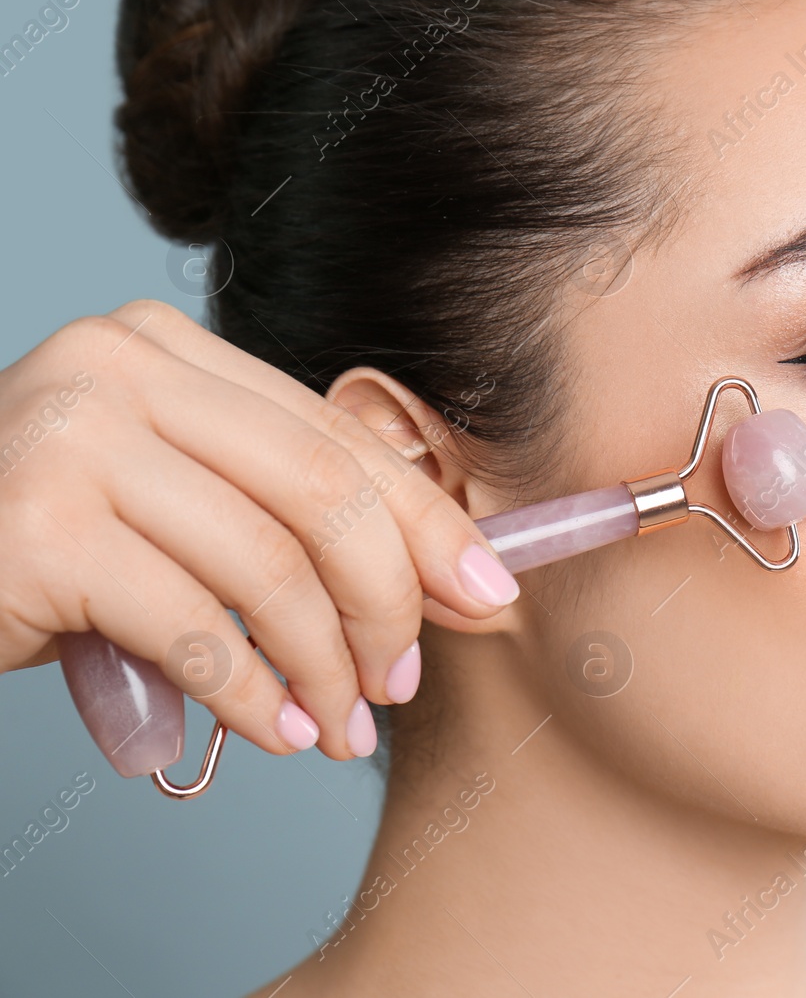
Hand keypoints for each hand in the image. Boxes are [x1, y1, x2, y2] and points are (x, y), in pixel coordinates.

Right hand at [0, 300, 520, 768]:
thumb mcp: (170, 508)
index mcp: (169, 351)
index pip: (336, 435)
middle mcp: (121, 368)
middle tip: (404, 679)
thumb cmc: (40, 551)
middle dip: (390, 600)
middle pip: (322, 491)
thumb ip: (278, 517)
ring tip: (342, 725)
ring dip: (327, 664)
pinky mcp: (39, 525)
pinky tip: (273, 728)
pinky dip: (252, 692)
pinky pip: (197, 625)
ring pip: (270, 566)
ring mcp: (73, 436)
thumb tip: (442, 581)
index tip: (487, 594)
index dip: (427, 522)